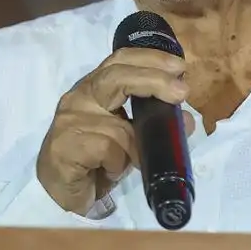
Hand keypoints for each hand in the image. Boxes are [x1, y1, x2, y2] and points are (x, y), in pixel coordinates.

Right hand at [36, 48, 194, 216]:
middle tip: (181, 92)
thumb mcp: (131, 139)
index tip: (179, 66)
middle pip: (116, 77)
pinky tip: (107, 171)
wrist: (62, 190)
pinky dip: (117, 164)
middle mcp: (80, 96)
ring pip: (118, 127)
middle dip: (153, 81)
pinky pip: (107, 150)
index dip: (150, 59)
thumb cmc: (96, 160)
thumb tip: (189, 120)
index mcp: (95, 87)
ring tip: (127, 162)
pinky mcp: (64, 145)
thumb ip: (155, 125)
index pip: (120, 60)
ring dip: (133, 148)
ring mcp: (69, 120)